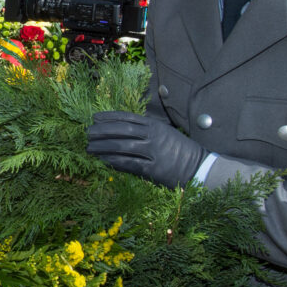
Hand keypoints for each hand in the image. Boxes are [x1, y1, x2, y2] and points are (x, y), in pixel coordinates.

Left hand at [86, 111, 206, 187]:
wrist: (199, 167)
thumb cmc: (179, 149)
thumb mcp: (164, 133)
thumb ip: (145, 130)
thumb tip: (119, 129)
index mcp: (155, 126)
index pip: (127, 117)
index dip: (109, 117)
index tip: (94, 118)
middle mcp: (153, 136)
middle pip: (122, 130)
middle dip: (102, 131)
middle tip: (87, 133)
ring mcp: (154, 152)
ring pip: (122, 147)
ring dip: (103, 147)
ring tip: (89, 147)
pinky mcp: (154, 169)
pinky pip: (130, 164)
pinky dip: (114, 162)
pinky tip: (103, 160)